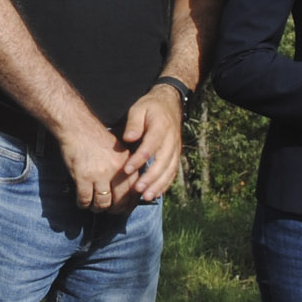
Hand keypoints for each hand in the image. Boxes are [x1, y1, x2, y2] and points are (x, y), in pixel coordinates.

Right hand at [57, 124, 136, 212]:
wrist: (78, 127)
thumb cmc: (98, 139)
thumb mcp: (120, 150)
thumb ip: (126, 168)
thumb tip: (131, 190)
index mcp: (128, 164)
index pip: (134, 191)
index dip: (129, 204)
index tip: (124, 208)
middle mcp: (117, 170)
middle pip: (119, 201)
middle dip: (114, 209)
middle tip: (108, 210)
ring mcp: (100, 174)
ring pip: (102, 203)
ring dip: (97, 208)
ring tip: (94, 206)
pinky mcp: (84, 177)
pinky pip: (85, 199)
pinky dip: (83, 204)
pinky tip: (82, 202)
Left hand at [120, 83, 188, 200]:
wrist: (169, 105)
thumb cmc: (149, 108)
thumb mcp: (139, 109)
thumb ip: (134, 123)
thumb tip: (129, 138)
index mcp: (161, 126)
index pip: (151, 145)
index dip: (139, 159)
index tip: (126, 169)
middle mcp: (171, 140)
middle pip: (162, 162)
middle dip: (150, 177)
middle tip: (137, 189)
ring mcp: (175, 149)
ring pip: (169, 170)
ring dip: (158, 185)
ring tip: (146, 197)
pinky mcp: (175, 156)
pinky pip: (172, 173)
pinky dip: (164, 185)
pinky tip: (154, 194)